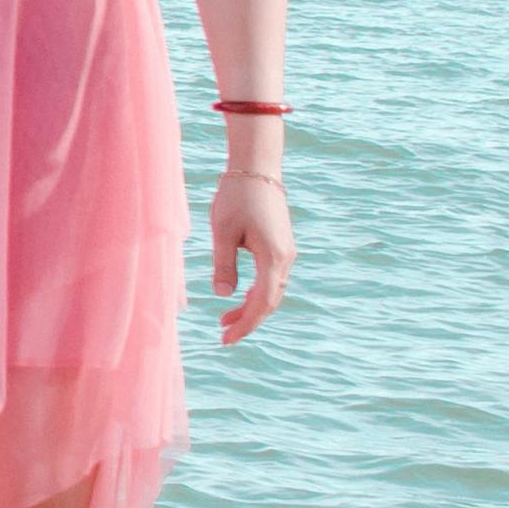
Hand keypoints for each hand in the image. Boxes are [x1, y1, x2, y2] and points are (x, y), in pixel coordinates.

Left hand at [209, 166, 293, 345]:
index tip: (227, 339)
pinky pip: (272, 278)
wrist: (257, 168)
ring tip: (225, 319)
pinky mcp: (281, 245)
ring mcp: (286, 251)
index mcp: (273, 257)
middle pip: (269, 301)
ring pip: (271, 290)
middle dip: (248, 320)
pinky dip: (256, 292)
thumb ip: (224, 265)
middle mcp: (285, 257)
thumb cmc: (236, 196)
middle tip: (223, 335)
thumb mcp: (223, 232)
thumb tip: (224, 295)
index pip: (261, 302)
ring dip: (251, 307)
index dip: (246, 324)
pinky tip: (240, 297)